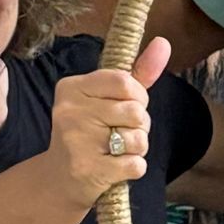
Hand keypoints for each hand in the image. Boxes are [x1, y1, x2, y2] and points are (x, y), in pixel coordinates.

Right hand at [43, 37, 171, 215]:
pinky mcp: (89, 170)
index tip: (127, 106)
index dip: (137, 97)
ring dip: (138, 147)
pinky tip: (116, 168)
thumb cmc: (90, 133)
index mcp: (71, 87)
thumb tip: (163, 42)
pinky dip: (135, 168)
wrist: (60, 180)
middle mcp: (69, 111)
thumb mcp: (107, 99)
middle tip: (121, 133)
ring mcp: (77, 141)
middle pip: (135, 111)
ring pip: (139, 138)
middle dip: (140, 124)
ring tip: (118, 150)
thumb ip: (137, 73)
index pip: (124, 82)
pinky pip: (136, 164)